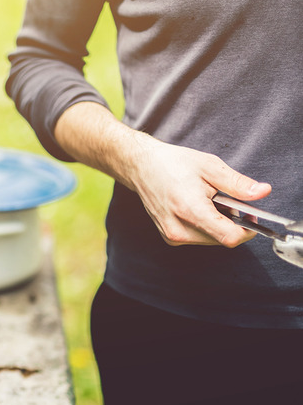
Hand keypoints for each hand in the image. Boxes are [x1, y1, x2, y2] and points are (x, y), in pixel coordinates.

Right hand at [123, 132, 270, 246]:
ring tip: (207, 202)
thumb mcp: (210, 166)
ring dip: (218, 225)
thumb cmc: (173, 164)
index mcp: (190, 210)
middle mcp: (179, 229)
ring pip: (212, 240)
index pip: (229, 237)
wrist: (141, 167)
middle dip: (231, 223)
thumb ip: (238, 183)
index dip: (247, 229)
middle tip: (224, 200)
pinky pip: (199, 238)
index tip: (249, 216)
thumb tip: (262, 192)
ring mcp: (172, 236)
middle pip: (222, 239)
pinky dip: (205, 226)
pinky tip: (196, 208)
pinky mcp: (170, 238)